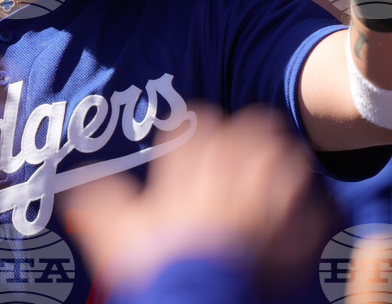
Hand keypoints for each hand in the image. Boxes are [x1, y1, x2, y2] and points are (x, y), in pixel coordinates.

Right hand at [63, 106, 329, 294]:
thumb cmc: (155, 272)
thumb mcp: (116, 236)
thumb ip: (99, 204)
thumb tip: (76, 186)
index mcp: (190, 180)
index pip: (197, 129)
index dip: (200, 119)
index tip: (201, 120)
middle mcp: (229, 188)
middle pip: (250, 137)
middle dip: (253, 128)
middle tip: (255, 127)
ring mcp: (262, 213)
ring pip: (286, 167)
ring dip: (286, 160)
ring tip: (287, 158)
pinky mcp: (286, 244)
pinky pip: (312, 217)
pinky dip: (315, 210)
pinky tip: (316, 207)